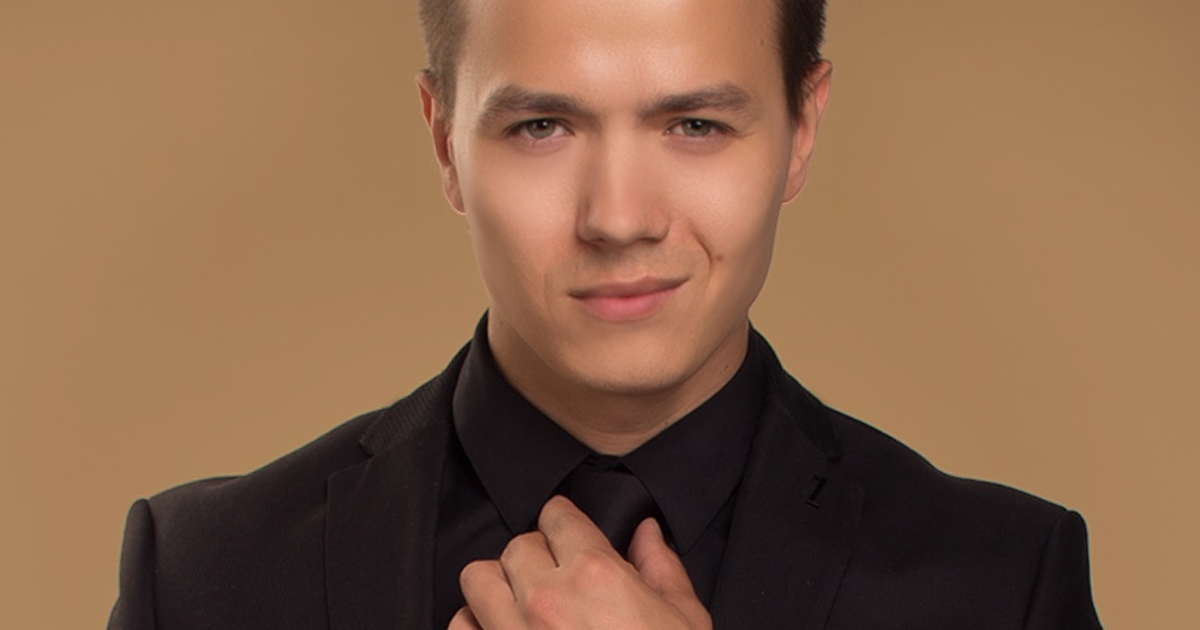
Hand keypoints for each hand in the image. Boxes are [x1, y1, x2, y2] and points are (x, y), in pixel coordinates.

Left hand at [448, 495, 711, 629]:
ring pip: (477, 580)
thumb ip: (662, 569)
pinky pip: (461, 629)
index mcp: (595, 574)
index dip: (562, 522)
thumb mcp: (684, 621)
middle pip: (517, 546)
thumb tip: (648, 533)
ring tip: (520, 605)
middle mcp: (546, 598)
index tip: (565, 533)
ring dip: (497, 587)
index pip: (557, 516)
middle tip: (553, 578)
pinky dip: (475, 628)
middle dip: (534, 557)